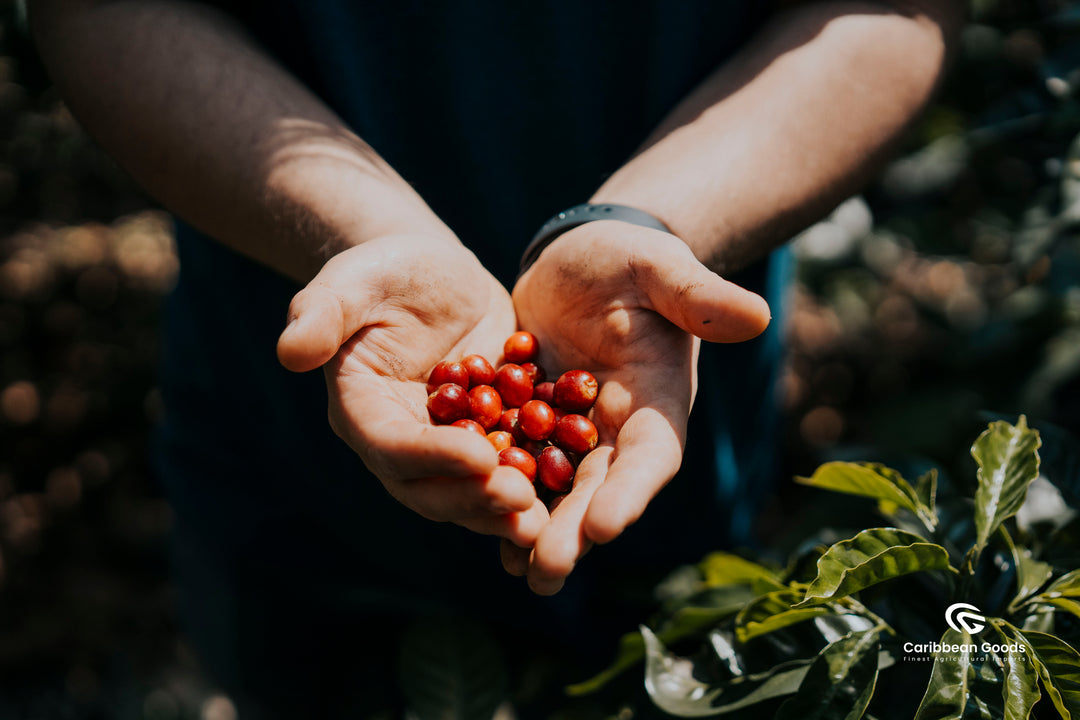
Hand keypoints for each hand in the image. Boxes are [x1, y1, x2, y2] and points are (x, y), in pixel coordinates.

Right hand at [277, 234, 548, 546]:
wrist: (434, 275)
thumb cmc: (386, 270)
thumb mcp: (353, 279)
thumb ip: (322, 312)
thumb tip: (290, 351)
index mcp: (362, 410)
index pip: (393, 446)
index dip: (434, 458)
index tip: (482, 458)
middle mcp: (401, 441)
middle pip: (431, 488)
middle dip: (475, 498)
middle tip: (522, 500)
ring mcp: (445, 447)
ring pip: (470, 492)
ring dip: (505, 511)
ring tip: (546, 519)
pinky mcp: (487, 439)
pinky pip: (509, 470)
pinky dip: (536, 485)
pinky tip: (571, 494)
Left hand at [505, 222, 770, 593]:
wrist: (582, 259)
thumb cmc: (629, 259)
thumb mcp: (659, 268)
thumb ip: (698, 296)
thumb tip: (756, 316)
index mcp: (657, 401)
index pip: (651, 455)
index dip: (631, 490)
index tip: (604, 525)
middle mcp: (619, 429)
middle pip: (600, 488)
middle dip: (575, 531)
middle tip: (546, 572)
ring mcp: (575, 432)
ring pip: (557, 489)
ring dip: (536, 527)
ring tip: (514, 569)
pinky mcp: (532, 422)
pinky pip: (517, 463)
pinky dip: (500, 492)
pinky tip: (472, 518)